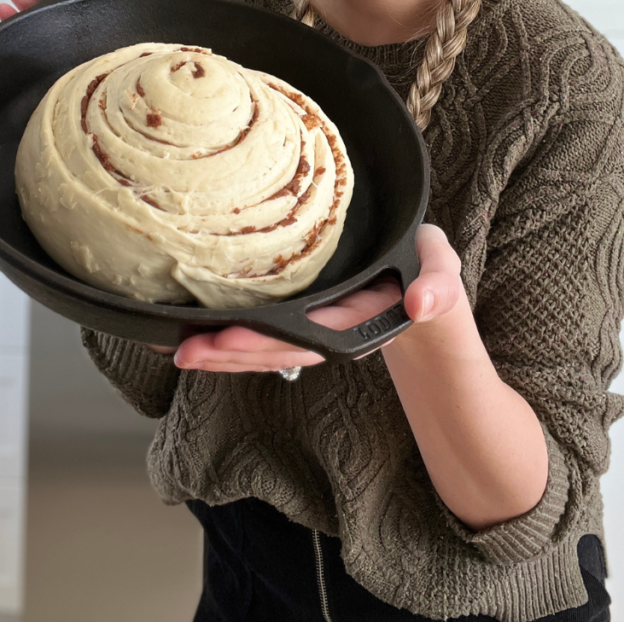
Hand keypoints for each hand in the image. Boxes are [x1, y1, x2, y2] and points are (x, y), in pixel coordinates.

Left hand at [172, 224, 460, 372]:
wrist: (427, 295)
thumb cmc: (429, 274)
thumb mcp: (442, 269)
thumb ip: (438, 285)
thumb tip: (422, 305)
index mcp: (362, 318)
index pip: (311, 331)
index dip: (269, 337)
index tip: (229, 337)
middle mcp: (334, 332)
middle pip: (279, 348)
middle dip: (233, 352)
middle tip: (186, 350)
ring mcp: (319, 332)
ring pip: (269, 351)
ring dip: (226, 355)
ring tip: (181, 351)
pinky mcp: (308, 326)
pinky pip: (269, 341)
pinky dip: (234, 344)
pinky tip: (201, 340)